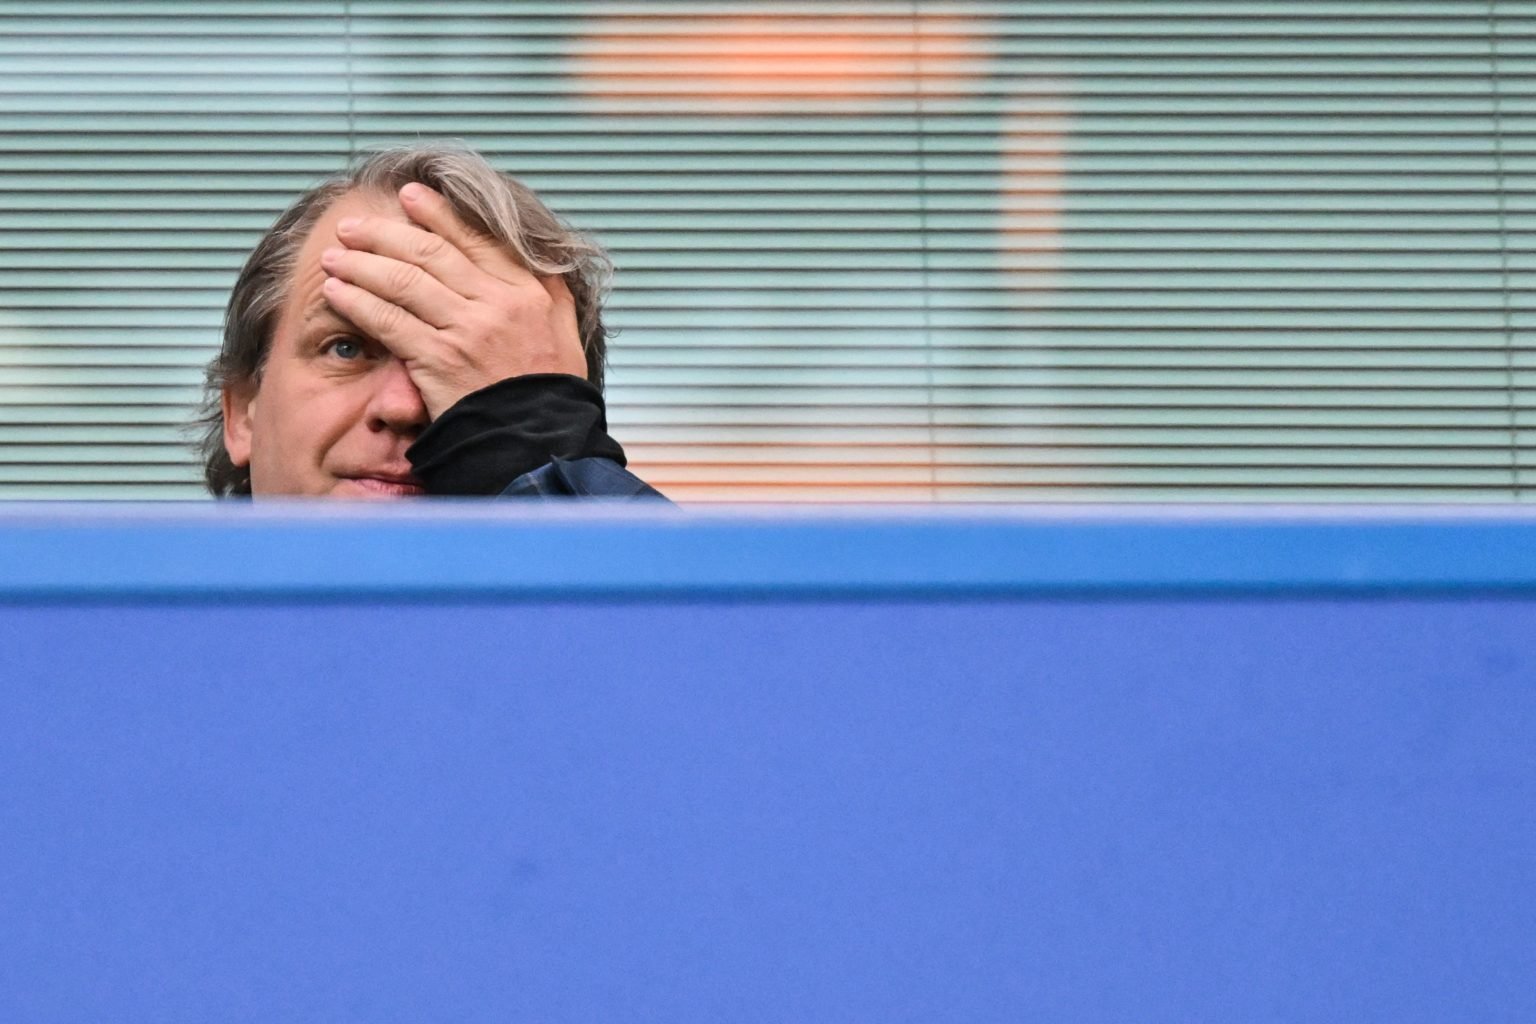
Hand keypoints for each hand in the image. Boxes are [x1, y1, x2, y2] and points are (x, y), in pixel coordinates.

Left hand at [318, 182, 587, 418]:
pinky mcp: (437, 360)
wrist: (539, 445)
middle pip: (430, 252)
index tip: (411, 197)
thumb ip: (550, 293)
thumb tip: (537, 259)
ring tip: (335, 256)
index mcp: (528, 292)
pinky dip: (358, 302)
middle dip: (385, 233)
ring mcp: (465, 331)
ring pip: (403, 280)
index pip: (476, 239)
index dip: (439, 214)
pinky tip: (338, 293)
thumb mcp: (565, 333)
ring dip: (362, 263)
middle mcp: (496, 304)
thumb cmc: (550, 395)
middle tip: (354, 225)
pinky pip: (389, 321)